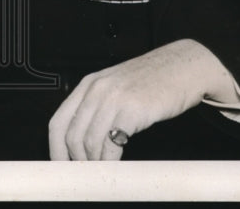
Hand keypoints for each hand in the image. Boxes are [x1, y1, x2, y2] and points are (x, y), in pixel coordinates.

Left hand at [48, 39, 238, 160]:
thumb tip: (82, 141)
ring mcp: (114, 98)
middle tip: (85, 173)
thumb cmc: (152, 79)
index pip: (59, 121)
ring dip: (95, 162)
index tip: (60, 165)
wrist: (184, 66)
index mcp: (89, 84)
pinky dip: (111, 160)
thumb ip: (98, 107)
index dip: (56, 148)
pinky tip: (116, 164)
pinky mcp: (133, 110)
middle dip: (76, 160)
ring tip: (103, 170)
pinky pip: (113, 144)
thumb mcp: (116, 86)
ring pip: (90, 142)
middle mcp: (96, 89)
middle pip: (72, 135)